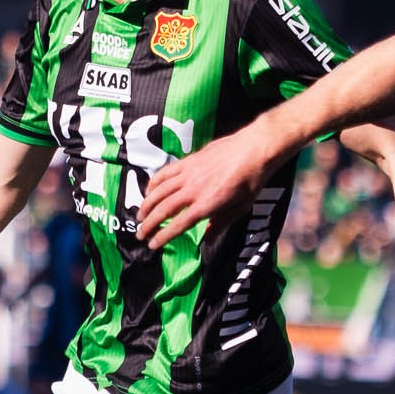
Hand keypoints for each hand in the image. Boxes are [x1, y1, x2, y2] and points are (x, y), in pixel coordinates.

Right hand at [137, 126, 279, 249]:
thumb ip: (221, 224)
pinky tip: (148, 191)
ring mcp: (189, 173)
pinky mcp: (188, 161)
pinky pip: (165, 173)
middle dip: (149, 224)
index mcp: (207, 204)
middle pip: (164, 209)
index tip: (152, 245)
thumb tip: (207, 241)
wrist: (255, 149)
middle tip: (140, 234)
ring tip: (140, 216)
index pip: (179, 224)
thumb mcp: (241, 208)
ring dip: (147, 205)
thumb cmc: (252, 180)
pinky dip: (154, 183)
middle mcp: (194, 190)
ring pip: (160, 191)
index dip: (163, 236)